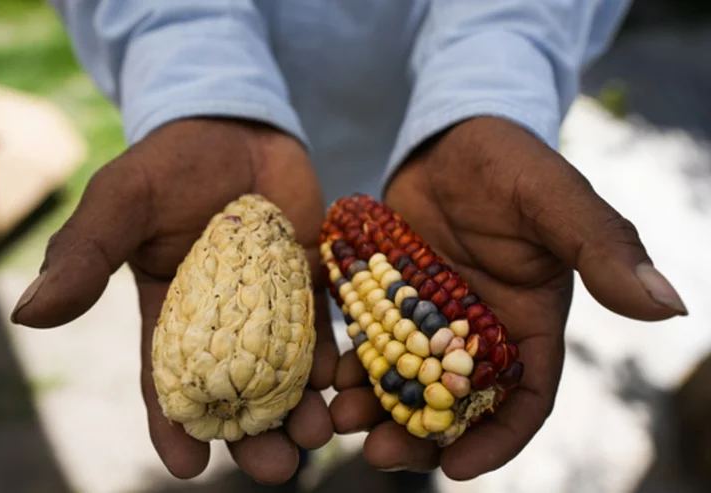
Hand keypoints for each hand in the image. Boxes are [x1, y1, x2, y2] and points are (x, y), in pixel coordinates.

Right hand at [10, 118, 337, 483]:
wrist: (237, 128)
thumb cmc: (172, 163)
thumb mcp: (122, 202)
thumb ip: (85, 254)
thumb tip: (28, 315)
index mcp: (171, 314)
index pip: (169, 382)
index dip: (175, 426)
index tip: (187, 466)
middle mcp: (224, 321)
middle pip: (238, 392)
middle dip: (254, 434)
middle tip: (277, 468)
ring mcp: (272, 304)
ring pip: (287, 371)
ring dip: (302, 407)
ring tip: (316, 435)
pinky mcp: (311, 282)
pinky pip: (324, 327)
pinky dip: (333, 355)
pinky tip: (342, 378)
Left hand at [330, 116, 686, 478]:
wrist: (451, 136)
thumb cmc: (510, 163)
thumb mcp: (554, 200)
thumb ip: (602, 248)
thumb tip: (669, 305)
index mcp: (527, 322)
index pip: (523, 398)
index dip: (496, 438)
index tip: (457, 467)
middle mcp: (477, 329)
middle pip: (452, 402)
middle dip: (419, 434)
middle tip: (378, 452)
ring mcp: (428, 317)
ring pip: (403, 379)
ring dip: (375, 406)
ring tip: (341, 418)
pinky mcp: (388, 297)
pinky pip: (367, 341)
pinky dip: (349, 362)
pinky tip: (325, 374)